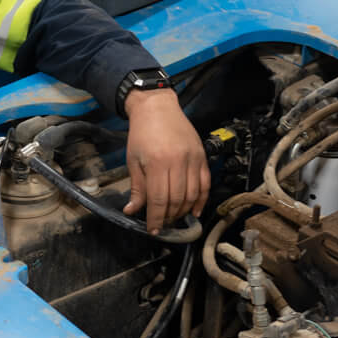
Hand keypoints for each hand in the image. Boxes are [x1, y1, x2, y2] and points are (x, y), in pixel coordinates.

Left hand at [122, 89, 208, 231]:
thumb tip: (132, 211)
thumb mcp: (133, 160)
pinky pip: (205, 183)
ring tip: (174, 217)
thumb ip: (137, 188)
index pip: (159, 199)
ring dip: (184, 211)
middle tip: (162, 224)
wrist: (157, 107)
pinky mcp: (202, 156)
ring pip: (193, 194)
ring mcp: (193, 159)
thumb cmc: (142, 133)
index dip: (156, 218)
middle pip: (177, 200)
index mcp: (157, 163)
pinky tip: (195, 211)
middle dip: (169, 217)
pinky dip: (202, 200)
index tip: (152, 229)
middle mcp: (178, 161)